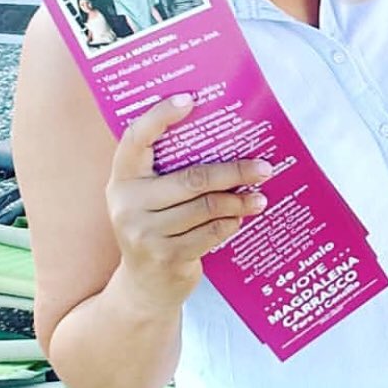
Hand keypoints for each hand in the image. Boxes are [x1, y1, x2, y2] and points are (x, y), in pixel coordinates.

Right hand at [105, 94, 270, 313]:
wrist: (143, 289)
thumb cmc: (157, 227)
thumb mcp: (151, 198)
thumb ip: (171, 170)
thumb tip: (227, 137)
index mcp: (122, 179)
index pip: (136, 138)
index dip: (159, 116)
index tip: (189, 98)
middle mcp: (126, 203)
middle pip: (193, 178)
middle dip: (234, 171)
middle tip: (264, 167)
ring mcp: (143, 232)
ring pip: (206, 206)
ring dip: (239, 201)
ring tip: (260, 196)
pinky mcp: (164, 256)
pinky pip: (210, 232)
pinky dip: (230, 224)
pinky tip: (240, 220)